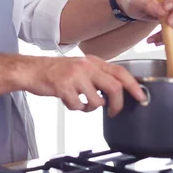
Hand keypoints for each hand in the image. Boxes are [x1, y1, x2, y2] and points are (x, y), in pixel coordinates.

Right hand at [26, 54, 146, 116]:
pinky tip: (69, 101)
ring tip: (82, 104)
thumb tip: (115, 90)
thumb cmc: (55, 70)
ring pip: (96, 101)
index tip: (142, 97)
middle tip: (114, 112)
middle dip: (118, 104)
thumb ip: (96, 75)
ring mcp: (74, 76)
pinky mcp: (63, 87)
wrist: (31, 70)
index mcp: (92, 61)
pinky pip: (78, 105)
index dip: (134, 86)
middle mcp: (85, 66)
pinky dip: (76, 108)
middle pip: (114, 87)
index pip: (120, 72)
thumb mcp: (79, 66)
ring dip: (91, 108)